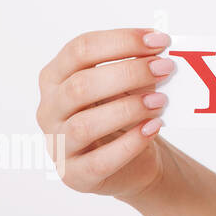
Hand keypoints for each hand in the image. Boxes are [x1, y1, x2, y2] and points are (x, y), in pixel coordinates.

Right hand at [36, 28, 173, 199]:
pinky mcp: (75, 174)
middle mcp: (50, 109)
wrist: (133, 162)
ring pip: (84, 124)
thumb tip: (159, 57)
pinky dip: (130, 143)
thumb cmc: (125, 113)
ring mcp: (58, 144)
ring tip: (161, 101)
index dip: (121, 41)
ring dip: (128, 109)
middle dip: (128, 72)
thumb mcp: (128, 86)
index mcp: (56, 77)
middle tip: (165, 67)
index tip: (159, 41)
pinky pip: (100, 161)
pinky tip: (153, 128)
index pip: (80, 49)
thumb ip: (137, 68)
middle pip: (80, 85)